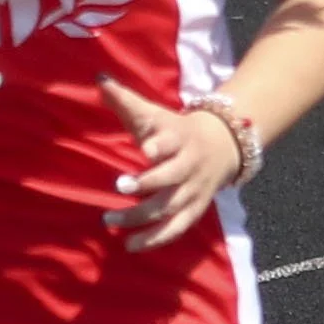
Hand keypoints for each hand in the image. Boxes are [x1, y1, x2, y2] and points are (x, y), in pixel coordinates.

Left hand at [98, 75, 241, 250]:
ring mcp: (193, 190)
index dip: (160, 145)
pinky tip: (131, 245)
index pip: (171, 141)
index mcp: (180, 137)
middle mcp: (188, 165)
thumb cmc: (176, 129)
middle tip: (120, 186)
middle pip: (171, 177)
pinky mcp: (195, 209)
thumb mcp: (156, 113)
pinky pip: (176, 228)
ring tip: (111, 220)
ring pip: (170, 207)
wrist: (224, 144)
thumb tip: (99, 79)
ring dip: (141, 216)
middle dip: (148, 182)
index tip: (146, 148)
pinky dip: (155, 239)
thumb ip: (127, 100)